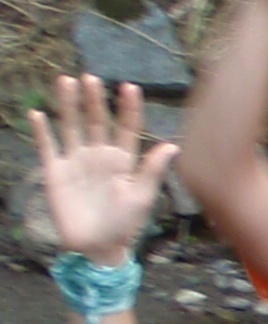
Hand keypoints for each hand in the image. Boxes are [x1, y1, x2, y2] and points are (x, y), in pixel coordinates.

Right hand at [28, 75, 176, 264]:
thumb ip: (152, 170)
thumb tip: (173, 145)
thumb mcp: (142, 196)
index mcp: (124, 160)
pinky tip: (38, 113)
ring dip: (68, 105)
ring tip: (66, 81)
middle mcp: (99, 155)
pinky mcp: (55, 172)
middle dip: (94, 99)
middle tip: (90, 77)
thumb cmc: (126, 223)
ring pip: (72, 126)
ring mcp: (76, 161)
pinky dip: (42, 131)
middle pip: (97, 121)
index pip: (127, 127)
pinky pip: (48, 147)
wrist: (98, 247)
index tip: (130, 87)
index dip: (128, 108)